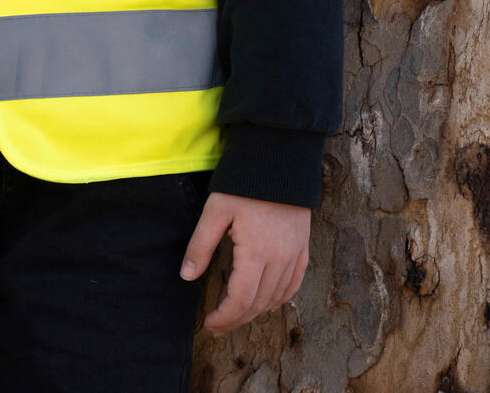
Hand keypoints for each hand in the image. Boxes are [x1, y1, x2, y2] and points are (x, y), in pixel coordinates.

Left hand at [179, 192, 309, 333]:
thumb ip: (201, 245)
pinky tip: (266, 303)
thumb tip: (187, 276)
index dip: (224, 317)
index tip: (209, 324)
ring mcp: (294, 256)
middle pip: (258, 304)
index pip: (240, 299)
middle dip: (236, 320)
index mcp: (256, 253)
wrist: (280, 161)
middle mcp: (279, 260)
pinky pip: (293, 284)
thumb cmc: (244, 184)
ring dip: (255, 312)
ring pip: (276, 298)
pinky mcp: (303, 248)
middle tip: (217, 327)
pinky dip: (279, 299)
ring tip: (235, 317)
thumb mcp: (216, 210)